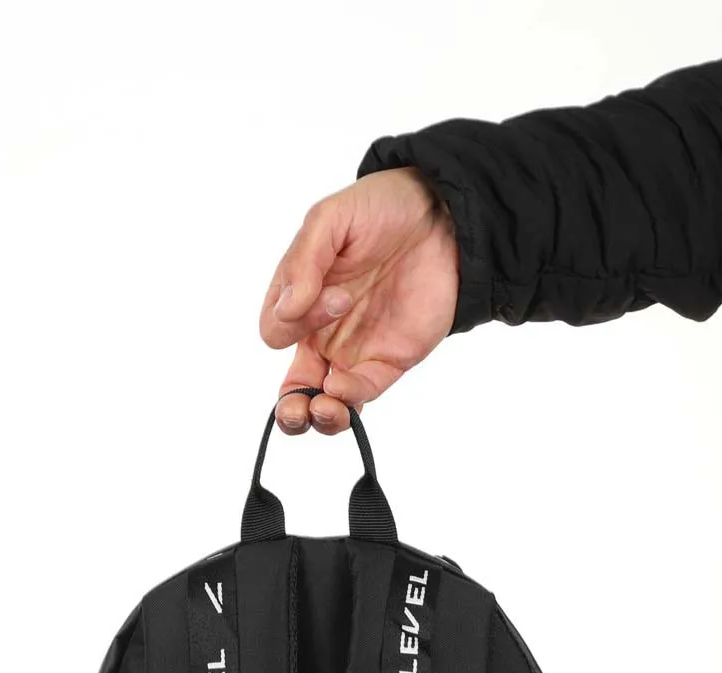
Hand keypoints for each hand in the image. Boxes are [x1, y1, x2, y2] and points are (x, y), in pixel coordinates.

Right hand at [260, 167, 458, 433]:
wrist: (444, 212)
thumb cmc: (380, 208)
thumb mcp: (330, 220)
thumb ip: (302, 262)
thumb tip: (287, 308)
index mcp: (299, 300)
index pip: (277, 332)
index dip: (293, 323)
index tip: (332, 292)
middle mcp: (323, 332)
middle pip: (294, 385)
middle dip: (288, 407)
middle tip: (294, 408)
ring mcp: (356, 350)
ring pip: (327, 400)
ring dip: (318, 415)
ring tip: (322, 409)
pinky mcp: (391, 360)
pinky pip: (364, 391)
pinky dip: (350, 398)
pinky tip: (342, 389)